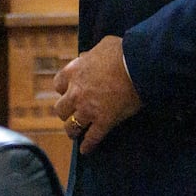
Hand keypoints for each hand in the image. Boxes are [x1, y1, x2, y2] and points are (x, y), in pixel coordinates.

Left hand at [52, 35, 141, 153]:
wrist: (137, 65)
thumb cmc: (123, 52)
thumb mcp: (101, 46)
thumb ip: (90, 55)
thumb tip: (86, 57)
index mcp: (74, 72)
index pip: (58, 84)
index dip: (63, 90)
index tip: (68, 92)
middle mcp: (76, 92)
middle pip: (61, 108)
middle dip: (66, 111)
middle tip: (72, 113)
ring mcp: (88, 109)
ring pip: (72, 126)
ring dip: (73, 130)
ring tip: (76, 133)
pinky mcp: (103, 122)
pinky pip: (92, 138)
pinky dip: (88, 145)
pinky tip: (86, 150)